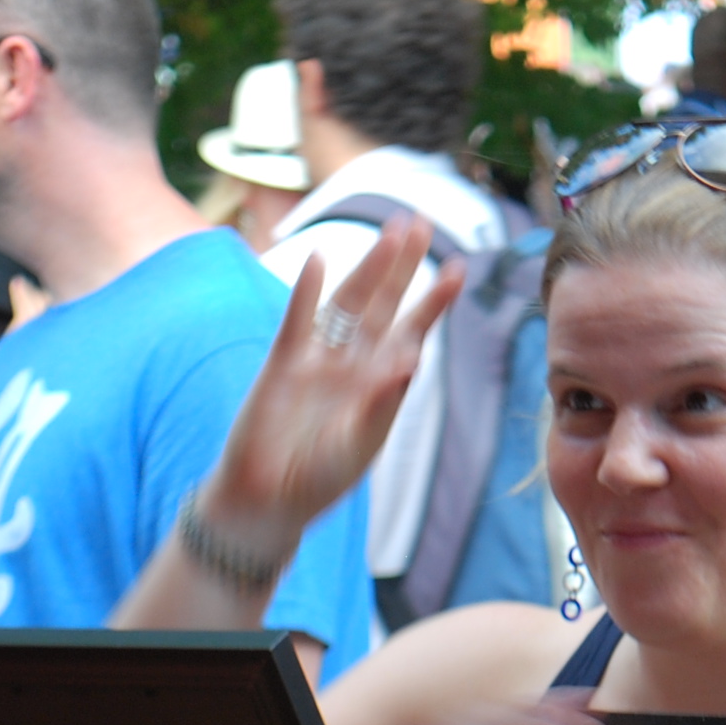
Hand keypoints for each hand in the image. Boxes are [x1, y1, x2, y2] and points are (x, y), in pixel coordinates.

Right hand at [204, 217, 461, 552]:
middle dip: (402, 266)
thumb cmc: (319, 479)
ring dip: (367, 269)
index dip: (433, 301)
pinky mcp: (281, 367)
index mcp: (378, 383)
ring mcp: (316, 360)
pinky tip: (320, 261)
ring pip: (345, 305)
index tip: (457, 268)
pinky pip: (297, 323)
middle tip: (420, 222)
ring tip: (389, 232)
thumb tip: (409, 359)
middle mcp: (351, 364)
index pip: (411, 332)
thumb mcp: (359, 446)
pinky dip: (307, 294)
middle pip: (380, 304)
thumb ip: (382, 404)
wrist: (267, 502)